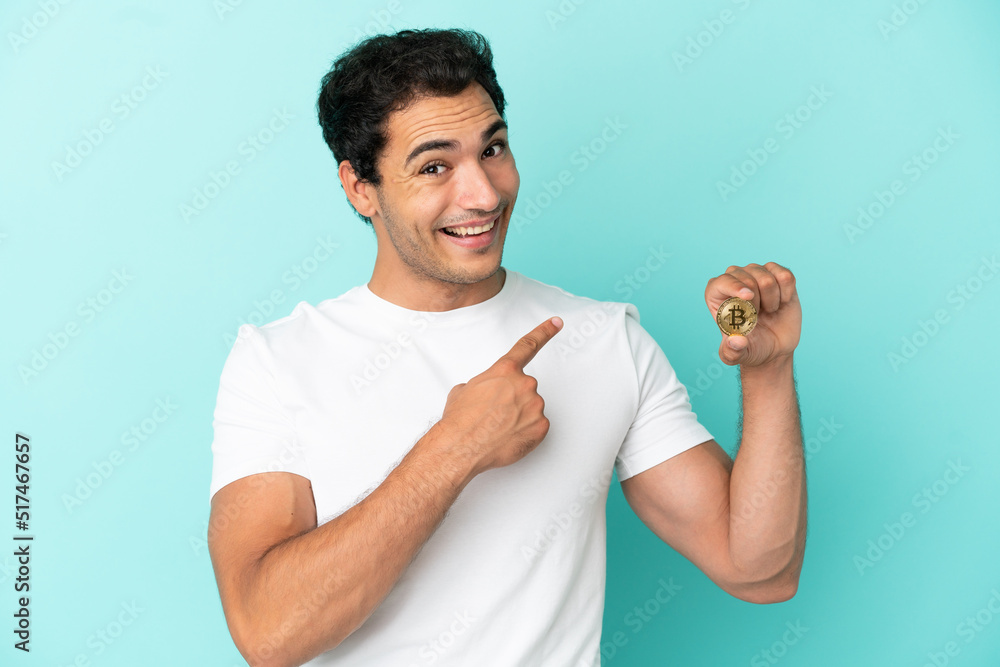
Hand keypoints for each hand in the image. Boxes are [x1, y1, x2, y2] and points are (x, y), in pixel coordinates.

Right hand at [437, 317, 562, 476]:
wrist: (461, 446)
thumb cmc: (460, 419)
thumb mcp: (464, 390)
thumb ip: (484, 383)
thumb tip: (485, 392)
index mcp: (505, 370)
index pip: (528, 345)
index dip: (545, 331)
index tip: (557, 322)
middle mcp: (524, 383)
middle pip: (525, 388)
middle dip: (513, 400)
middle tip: (495, 414)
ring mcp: (535, 405)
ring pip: (531, 408)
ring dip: (518, 417)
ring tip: (498, 428)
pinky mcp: (541, 426)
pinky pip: (536, 427)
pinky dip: (525, 432)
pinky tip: (508, 437)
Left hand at [705, 262, 800, 367]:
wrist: (775, 348)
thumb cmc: (751, 347)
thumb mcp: (737, 355)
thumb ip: (732, 352)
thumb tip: (735, 340)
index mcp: (717, 296)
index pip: (721, 282)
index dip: (733, 285)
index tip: (748, 297)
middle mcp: (735, 280)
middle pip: (747, 276)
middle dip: (756, 300)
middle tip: (758, 315)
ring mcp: (756, 275)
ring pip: (767, 276)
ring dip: (771, 299)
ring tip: (768, 310)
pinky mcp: (777, 275)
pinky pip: (785, 276)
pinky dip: (787, 292)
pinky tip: (781, 302)